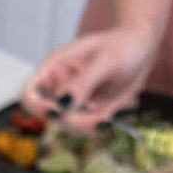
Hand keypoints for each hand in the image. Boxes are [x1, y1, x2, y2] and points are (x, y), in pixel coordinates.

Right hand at [21, 27, 158, 132]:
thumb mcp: (105, 60)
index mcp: (55, 68)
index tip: (58, 111)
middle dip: (76, 120)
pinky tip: (117, 110)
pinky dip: (102, 124)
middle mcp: (59, 88)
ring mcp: (72, 103)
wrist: (141, 49)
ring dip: (92, 124)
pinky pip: (87, 128)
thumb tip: (61, 104)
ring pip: (70, 127)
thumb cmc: (123, 44)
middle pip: (51, 117)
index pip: (30, 93)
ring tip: (114, 110)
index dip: (37, 107)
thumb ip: (82, 83)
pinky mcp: (86, 113)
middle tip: (103, 117)